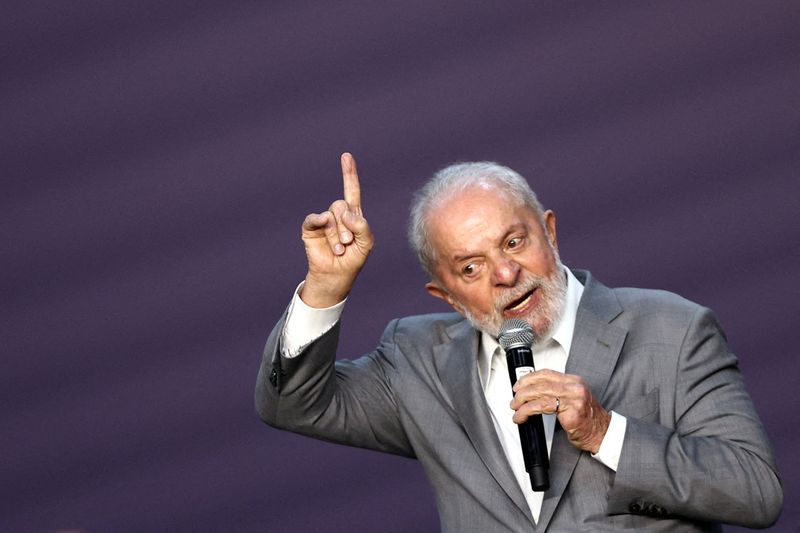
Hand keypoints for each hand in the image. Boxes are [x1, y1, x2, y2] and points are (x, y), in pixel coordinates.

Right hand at [300, 153, 372, 307]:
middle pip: (343, 205)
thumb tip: (346, 213)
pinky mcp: (310, 228)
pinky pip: (314, 218)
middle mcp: (338, 215)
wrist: (336, 276)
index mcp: (353, 216)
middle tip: (347, 243)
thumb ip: (362, 226)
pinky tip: (324, 226)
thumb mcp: (366, 243)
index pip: (352, 191)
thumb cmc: (353, 259)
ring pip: (332, 214)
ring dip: (337, 234)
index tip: (346, 156)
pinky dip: (320, 221)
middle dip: (348, 226)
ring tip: (339, 248)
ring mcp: (324, 221)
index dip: (349, 174)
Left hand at [510, 369, 610, 453]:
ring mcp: (574, 398)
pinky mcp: (571, 412)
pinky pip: (542, 407)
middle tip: (514, 400)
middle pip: (540, 383)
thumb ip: (556, 393)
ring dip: (522, 402)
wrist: (603, 435)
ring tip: (516, 410)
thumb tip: (532, 392)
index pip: (546, 373)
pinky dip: (527, 411)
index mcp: (574, 381)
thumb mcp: (573, 400)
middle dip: (522, 391)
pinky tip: (522, 417)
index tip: (518, 385)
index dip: (529, 378)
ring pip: (539, 394)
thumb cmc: (587, 420)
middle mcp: (574, 387)